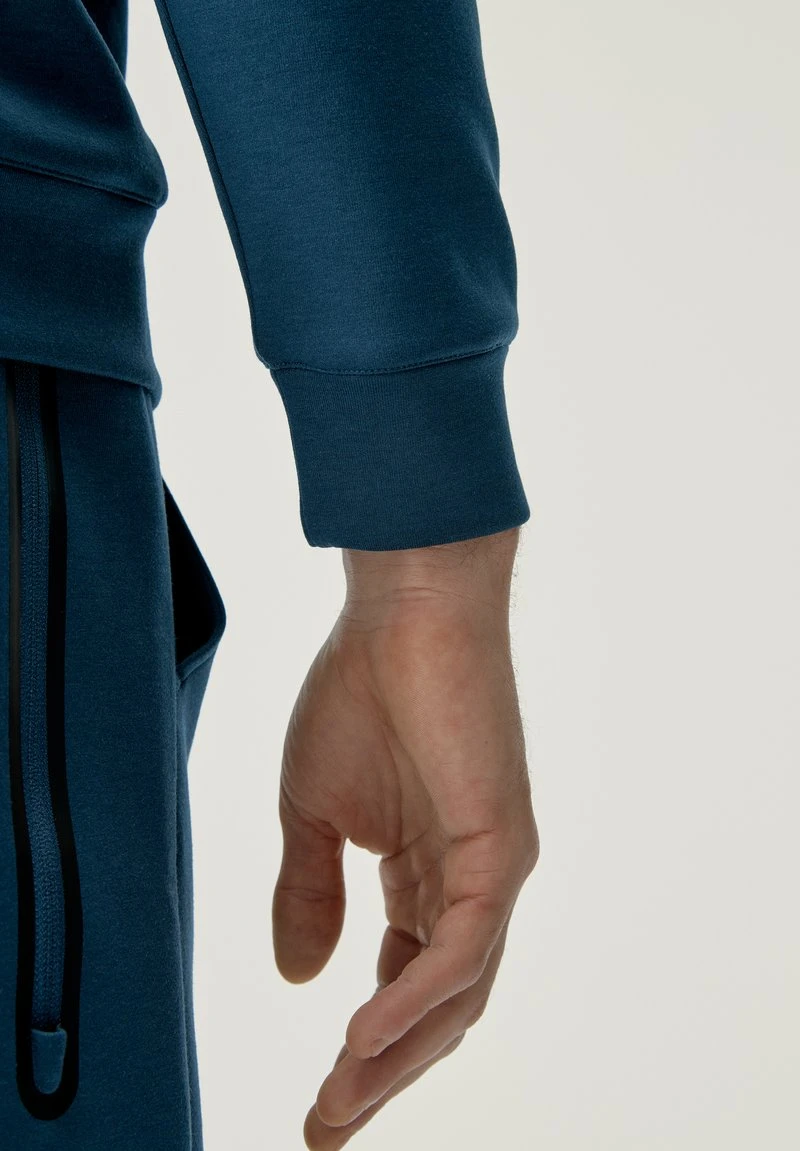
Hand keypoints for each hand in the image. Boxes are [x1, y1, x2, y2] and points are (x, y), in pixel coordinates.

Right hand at [271, 527, 538, 1148]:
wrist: (402, 612)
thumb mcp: (312, 813)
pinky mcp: (497, 845)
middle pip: (436, 1006)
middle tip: (326, 1127)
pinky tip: (361, 1035)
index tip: (319, 1097)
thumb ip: (308, 893)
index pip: (403, 981)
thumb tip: (296, 976)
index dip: (366, 1044)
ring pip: (456, 992)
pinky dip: (412, 995)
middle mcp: (467, 881)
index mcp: (424, 872)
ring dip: (395, 1054)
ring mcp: (490, 867)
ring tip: (337, 1103)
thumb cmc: (359, 694)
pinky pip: (459, 944)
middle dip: (381, 1072)